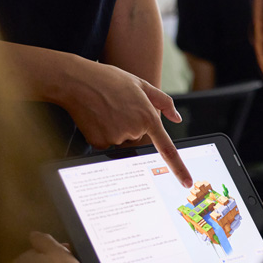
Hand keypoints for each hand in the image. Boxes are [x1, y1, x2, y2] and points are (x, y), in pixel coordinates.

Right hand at [0, 41, 192, 187]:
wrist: (76, 81)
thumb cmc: (109, 79)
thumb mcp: (141, 84)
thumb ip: (163, 102)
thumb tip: (177, 118)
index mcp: (147, 117)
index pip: (167, 149)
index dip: (179, 168)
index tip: (186, 183)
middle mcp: (134, 130)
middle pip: (138, 137)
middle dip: (132, 124)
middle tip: (119, 106)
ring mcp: (116, 138)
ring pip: (123, 139)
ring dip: (117, 127)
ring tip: (106, 108)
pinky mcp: (100, 143)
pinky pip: (108, 143)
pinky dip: (103, 133)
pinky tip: (97, 117)